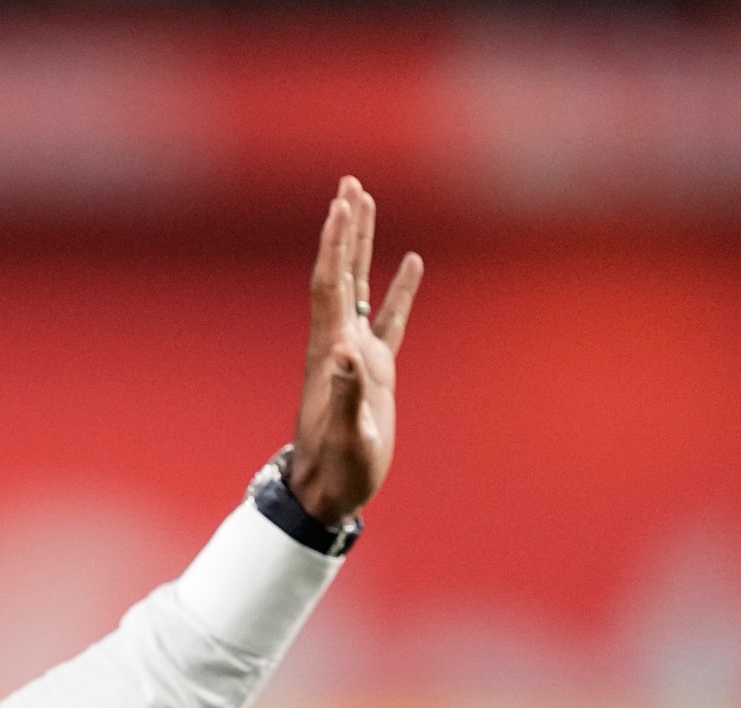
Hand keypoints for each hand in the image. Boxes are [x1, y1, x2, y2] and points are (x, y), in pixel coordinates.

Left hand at [288, 178, 421, 525]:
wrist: (328, 491)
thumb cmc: (337, 469)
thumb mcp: (347, 437)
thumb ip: (348, 395)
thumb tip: (347, 352)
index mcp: (332, 350)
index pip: (331, 283)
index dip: (335, 243)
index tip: (341, 203)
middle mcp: (339, 343)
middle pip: (340, 272)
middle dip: (344, 227)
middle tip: (350, 183)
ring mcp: (356, 354)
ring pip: (359, 286)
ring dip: (362, 245)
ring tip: (367, 203)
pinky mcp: (374, 370)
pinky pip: (390, 319)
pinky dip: (400, 289)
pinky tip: (412, 262)